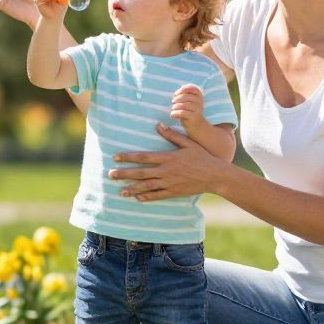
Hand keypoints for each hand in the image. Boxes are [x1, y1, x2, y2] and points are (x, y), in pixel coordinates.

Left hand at [109, 124, 224, 200]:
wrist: (214, 175)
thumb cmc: (201, 157)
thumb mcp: (188, 143)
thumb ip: (172, 135)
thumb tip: (158, 125)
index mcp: (167, 157)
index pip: (143, 157)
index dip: (128, 157)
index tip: (115, 157)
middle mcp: (166, 171)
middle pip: (140, 173)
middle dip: (124, 174)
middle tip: (110, 175)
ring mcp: (169, 183)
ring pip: (146, 186)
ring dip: (132, 188)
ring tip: (120, 191)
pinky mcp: (174, 192)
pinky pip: (157, 195)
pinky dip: (147, 197)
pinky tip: (137, 198)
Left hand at [169, 84, 206, 127]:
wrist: (197, 126)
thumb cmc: (189, 111)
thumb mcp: (188, 101)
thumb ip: (183, 95)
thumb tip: (176, 94)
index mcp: (199, 96)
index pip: (192, 88)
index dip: (183, 90)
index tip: (176, 94)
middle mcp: (199, 102)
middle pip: (185, 97)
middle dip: (177, 99)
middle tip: (173, 102)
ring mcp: (197, 110)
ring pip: (183, 105)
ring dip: (175, 106)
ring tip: (173, 108)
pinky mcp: (194, 117)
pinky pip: (182, 113)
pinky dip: (175, 113)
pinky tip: (172, 115)